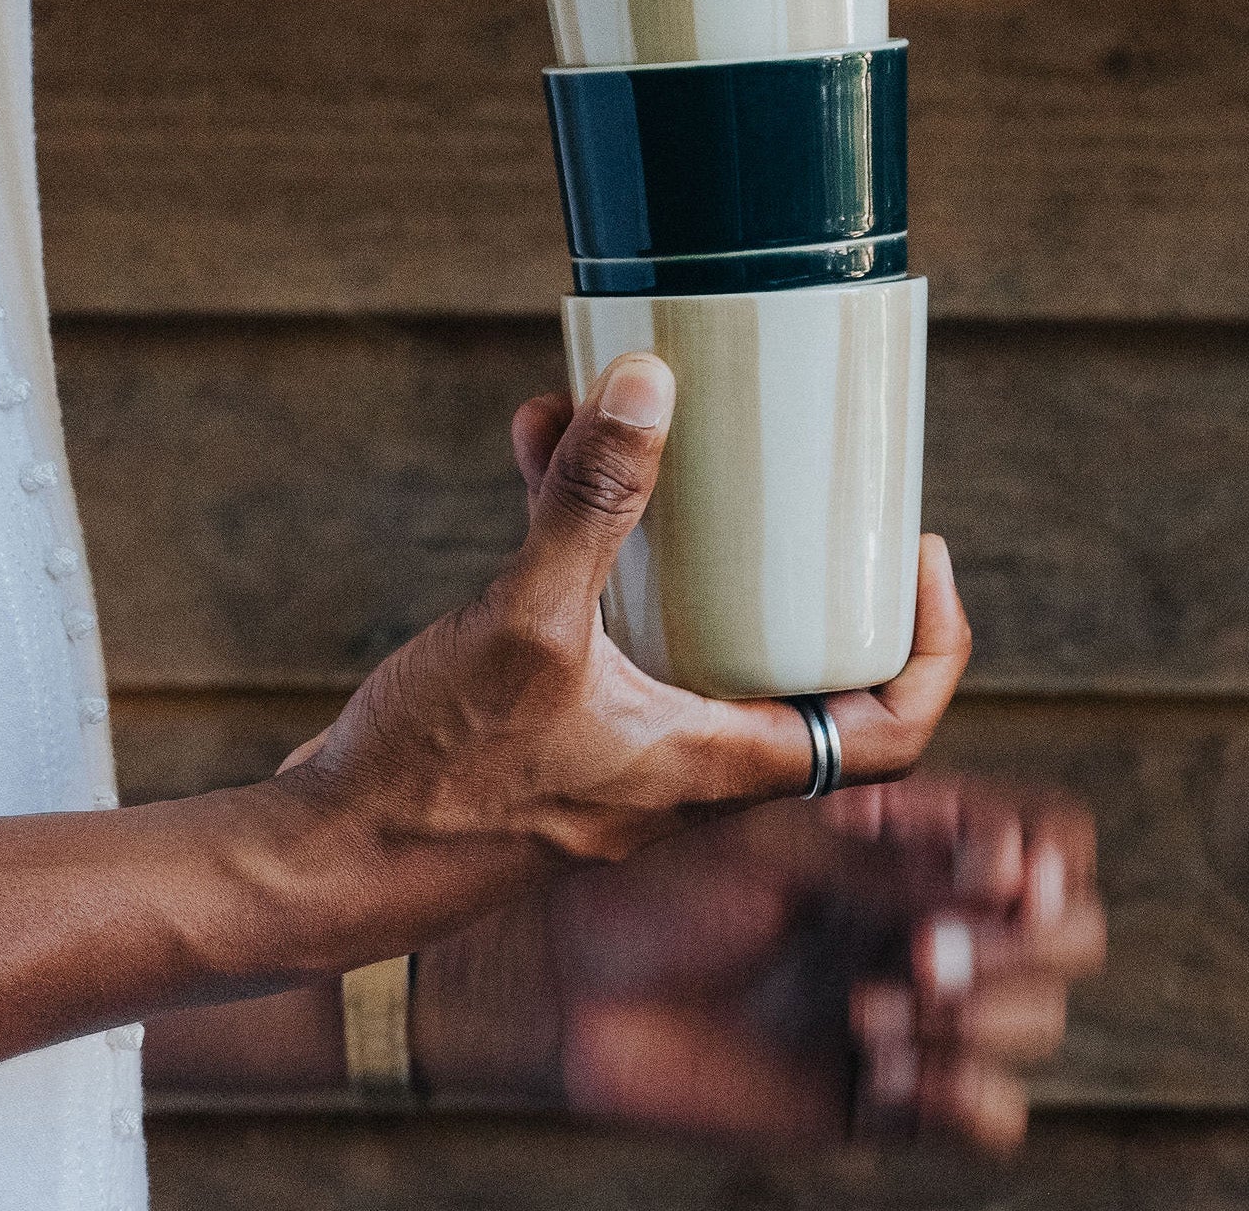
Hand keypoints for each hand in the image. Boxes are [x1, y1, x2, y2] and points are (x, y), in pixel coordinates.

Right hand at [273, 355, 970, 943]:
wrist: (319, 864)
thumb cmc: (434, 783)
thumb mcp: (527, 627)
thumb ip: (588, 509)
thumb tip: (650, 383)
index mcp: (715, 763)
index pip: (885, 732)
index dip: (930, 647)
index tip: (917, 550)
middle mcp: (679, 758)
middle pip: (787, 656)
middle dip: (786, 547)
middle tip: (794, 467)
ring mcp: (610, 738)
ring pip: (679, 618)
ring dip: (663, 518)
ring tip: (634, 414)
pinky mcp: (542, 717)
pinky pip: (594, 613)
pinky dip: (577, 533)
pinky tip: (537, 450)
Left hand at [530, 775, 1106, 1153]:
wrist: (566, 979)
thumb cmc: (652, 881)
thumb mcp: (773, 850)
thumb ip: (891, 865)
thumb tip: (1020, 873)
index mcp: (902, 832)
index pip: (1042, 833)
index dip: (1045, 856)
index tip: (1000, 872)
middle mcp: (920, 911)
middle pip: (1070, 932)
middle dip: (1019, 949)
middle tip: (924, 958)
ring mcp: (909, 1005)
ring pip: (1035, 1024)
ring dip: (976, 1023)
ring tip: (866, 1013)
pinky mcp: (881, 1095)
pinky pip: (988, 1115)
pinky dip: (960, 1097)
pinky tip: (876, 1073)